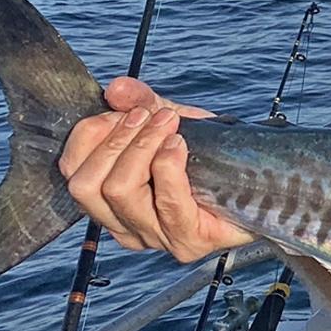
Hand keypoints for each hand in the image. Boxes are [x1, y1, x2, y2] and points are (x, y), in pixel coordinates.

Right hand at [58, 77, 252, 261]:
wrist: (259, 184)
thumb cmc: (208, 157)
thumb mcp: (171, 122)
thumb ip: (142, 103)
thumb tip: (117, 88)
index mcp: (106, 199)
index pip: (71, 170)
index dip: (90, 135)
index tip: (125, 110)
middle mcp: (122, 225)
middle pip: (88, 184)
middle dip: (116, 141)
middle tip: (151, 115)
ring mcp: (153, 237)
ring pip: (120, 191)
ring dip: (143, 148)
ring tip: (169, 125)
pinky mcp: (187, 242)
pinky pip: (167, 203)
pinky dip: (169, 167)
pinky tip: (179, 146)